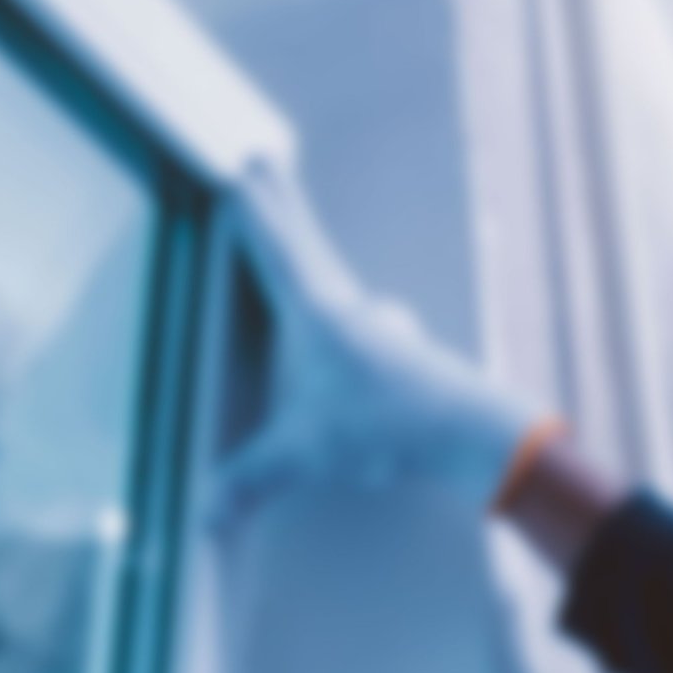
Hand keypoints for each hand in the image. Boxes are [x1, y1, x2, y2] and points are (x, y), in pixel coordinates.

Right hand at [209, 164, 547, 525]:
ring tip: (288, 220)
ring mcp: (369, 319)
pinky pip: (341, 295)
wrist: (468, 432)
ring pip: (324, 263)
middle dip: (278, 201)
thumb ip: (249, 481)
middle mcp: (342, 304)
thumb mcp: (304, 454)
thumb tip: (203, 513)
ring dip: (302, 236)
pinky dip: (323, 279)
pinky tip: (327, 301)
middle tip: (264, 159)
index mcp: (314, 311)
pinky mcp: (386, 344)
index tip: (237, 173)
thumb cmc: (388, 424)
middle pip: (302, 238)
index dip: (252, 212)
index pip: (273, 248)